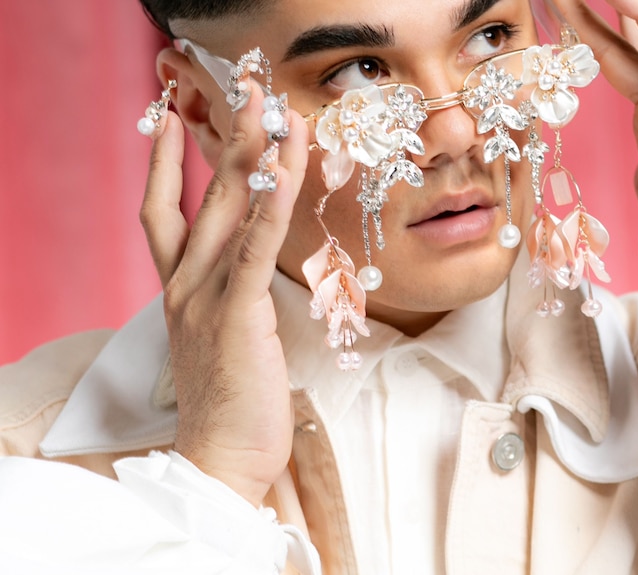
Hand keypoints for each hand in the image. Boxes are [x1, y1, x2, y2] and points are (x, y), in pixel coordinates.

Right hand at [140, 83, 307, 505]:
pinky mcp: (235, 314)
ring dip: (256, 157)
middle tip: (247, 94)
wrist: (220, 460)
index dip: (166, 163)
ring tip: (277, 114)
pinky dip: (270, 207)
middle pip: (201, 195)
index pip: (163, 212)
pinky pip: (253, 248)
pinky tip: (287, 172)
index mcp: (179, 290)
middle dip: (225, 140)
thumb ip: (233, 297)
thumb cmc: (231, 404)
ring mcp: (204, 297)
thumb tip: (254, 272)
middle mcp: (184, 285)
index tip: (170, 119)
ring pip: (230, 211)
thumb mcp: (224, 339)